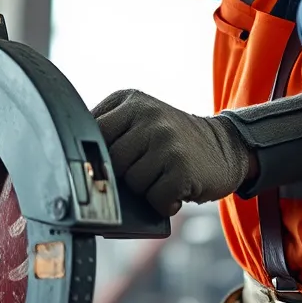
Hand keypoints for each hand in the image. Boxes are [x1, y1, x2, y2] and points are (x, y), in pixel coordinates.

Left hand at [92, 90, 251, 216]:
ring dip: (146, 190)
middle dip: (125, 175)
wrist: (225, 147)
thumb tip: (76, 166)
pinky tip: (175, 190)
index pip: (91, 134)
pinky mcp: (180, 166)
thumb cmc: (173, 141)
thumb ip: (111, 132)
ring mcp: (165, 139)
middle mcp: (147, 114)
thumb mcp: (141, 121)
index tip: (111, 165)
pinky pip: (154, 198)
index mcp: (129, 100)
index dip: (98, 157)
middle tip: (147, 169)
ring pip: (131, 182)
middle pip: (110, 162)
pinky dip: (164, 202)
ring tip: (163, 176)